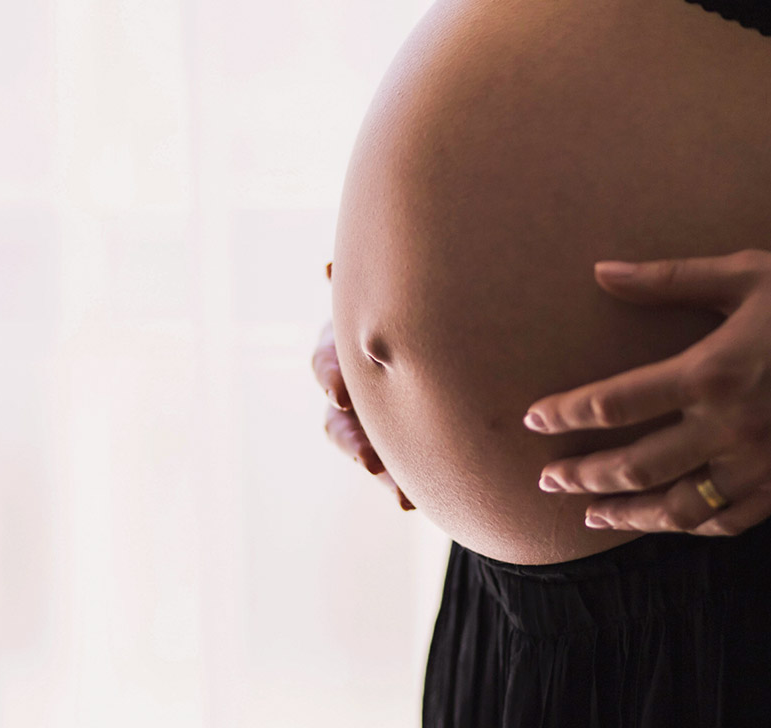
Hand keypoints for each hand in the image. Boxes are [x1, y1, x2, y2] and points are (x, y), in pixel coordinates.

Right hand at [315, 262, 414, 510]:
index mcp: (344, 346)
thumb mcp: (394, 295)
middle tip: (368, 457)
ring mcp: (369, 420)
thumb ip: (374, 291)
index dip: (332, 376)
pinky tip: (412, 502)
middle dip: (353, 440)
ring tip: (398, 493)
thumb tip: (329, 268)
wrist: (442, 335)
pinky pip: (393, 472)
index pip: (327, 361)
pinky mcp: (393, 445)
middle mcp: (349, 387)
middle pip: (338, 419)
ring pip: (363, 451)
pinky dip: (400, 487)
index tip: (341, 392)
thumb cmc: (411, 302)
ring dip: (380, 471)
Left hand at [523, 248, 770, 536]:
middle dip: (582, 476)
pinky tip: (670, 523)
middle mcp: (730, 426)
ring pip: (679, 508)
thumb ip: (667, 277)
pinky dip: (694, 527)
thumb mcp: (744, 272)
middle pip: (634, 466)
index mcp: (709, 371)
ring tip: (591, 516)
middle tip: (547, 479)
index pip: (614, 404)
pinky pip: (733, 520)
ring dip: (628, 515)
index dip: (565, 414)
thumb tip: (603, 271)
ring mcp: (763, 461)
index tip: (534, 418)